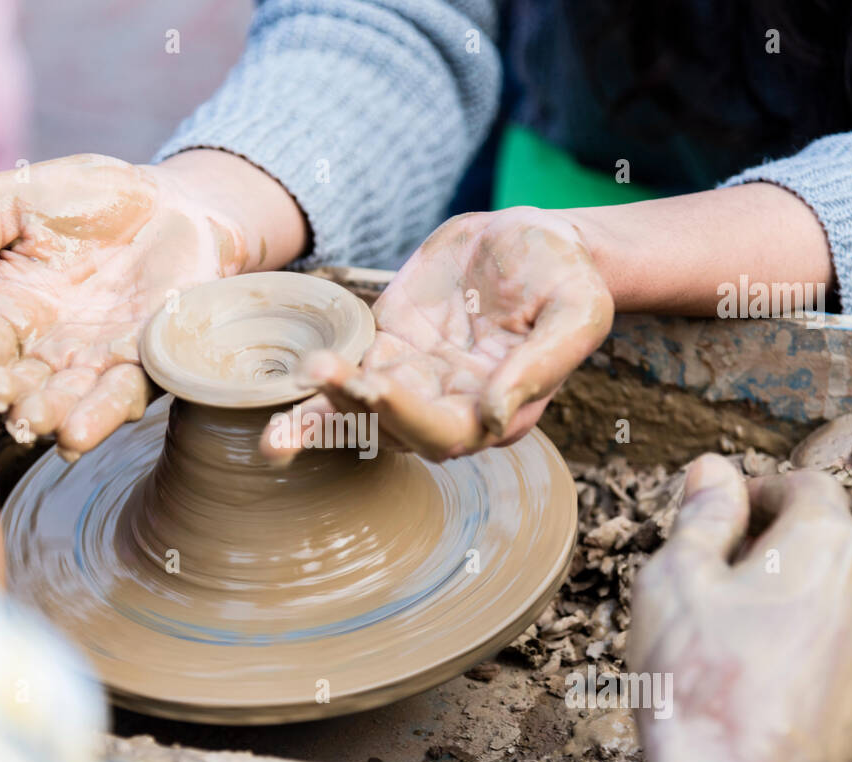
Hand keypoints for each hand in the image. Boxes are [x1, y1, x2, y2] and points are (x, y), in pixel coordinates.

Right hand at [0, 151, 306, 459]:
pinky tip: (78, 434)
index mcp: (4, 310)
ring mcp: (93, 364)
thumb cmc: (87, 196)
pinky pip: (121, 399)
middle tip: (0, 400)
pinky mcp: (144, 369)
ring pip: (64, 402)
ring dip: (49, 417)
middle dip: (7, 396)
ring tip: (39, 425)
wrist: (174, 201)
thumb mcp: (11, 201)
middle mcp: (43, 348)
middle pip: (17, 386)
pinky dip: (101, 418)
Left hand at [259, 207, 612, 463]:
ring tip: (276, 432)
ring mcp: (413, 377)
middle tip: (320, 377)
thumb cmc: (568, 277)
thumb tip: (493, 418)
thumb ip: (539, 367)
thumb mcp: (575, 313)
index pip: (447, 431)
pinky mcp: (388, 344)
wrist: (539, 238)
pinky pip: (346, 370)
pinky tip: (280, 395)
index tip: (377, 386)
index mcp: (496, 410)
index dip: (409, 415)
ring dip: (320, 416)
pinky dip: (313, 385)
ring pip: (359, 411)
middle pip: (392, 427)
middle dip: (352, 411)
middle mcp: (449, 405)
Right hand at [628, 455, 851, 761]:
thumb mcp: (674, 582)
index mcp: (824, 543)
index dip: (759, 493)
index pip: (805, 484)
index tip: (725, 518)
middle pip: (844, 535)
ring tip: (760, 633)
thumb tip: (713, 470)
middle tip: (737, 576)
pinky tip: (785, 680)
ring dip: (821, 596)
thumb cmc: (700, 683)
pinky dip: (836, 650)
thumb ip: (701, 518)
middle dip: (796, 542)